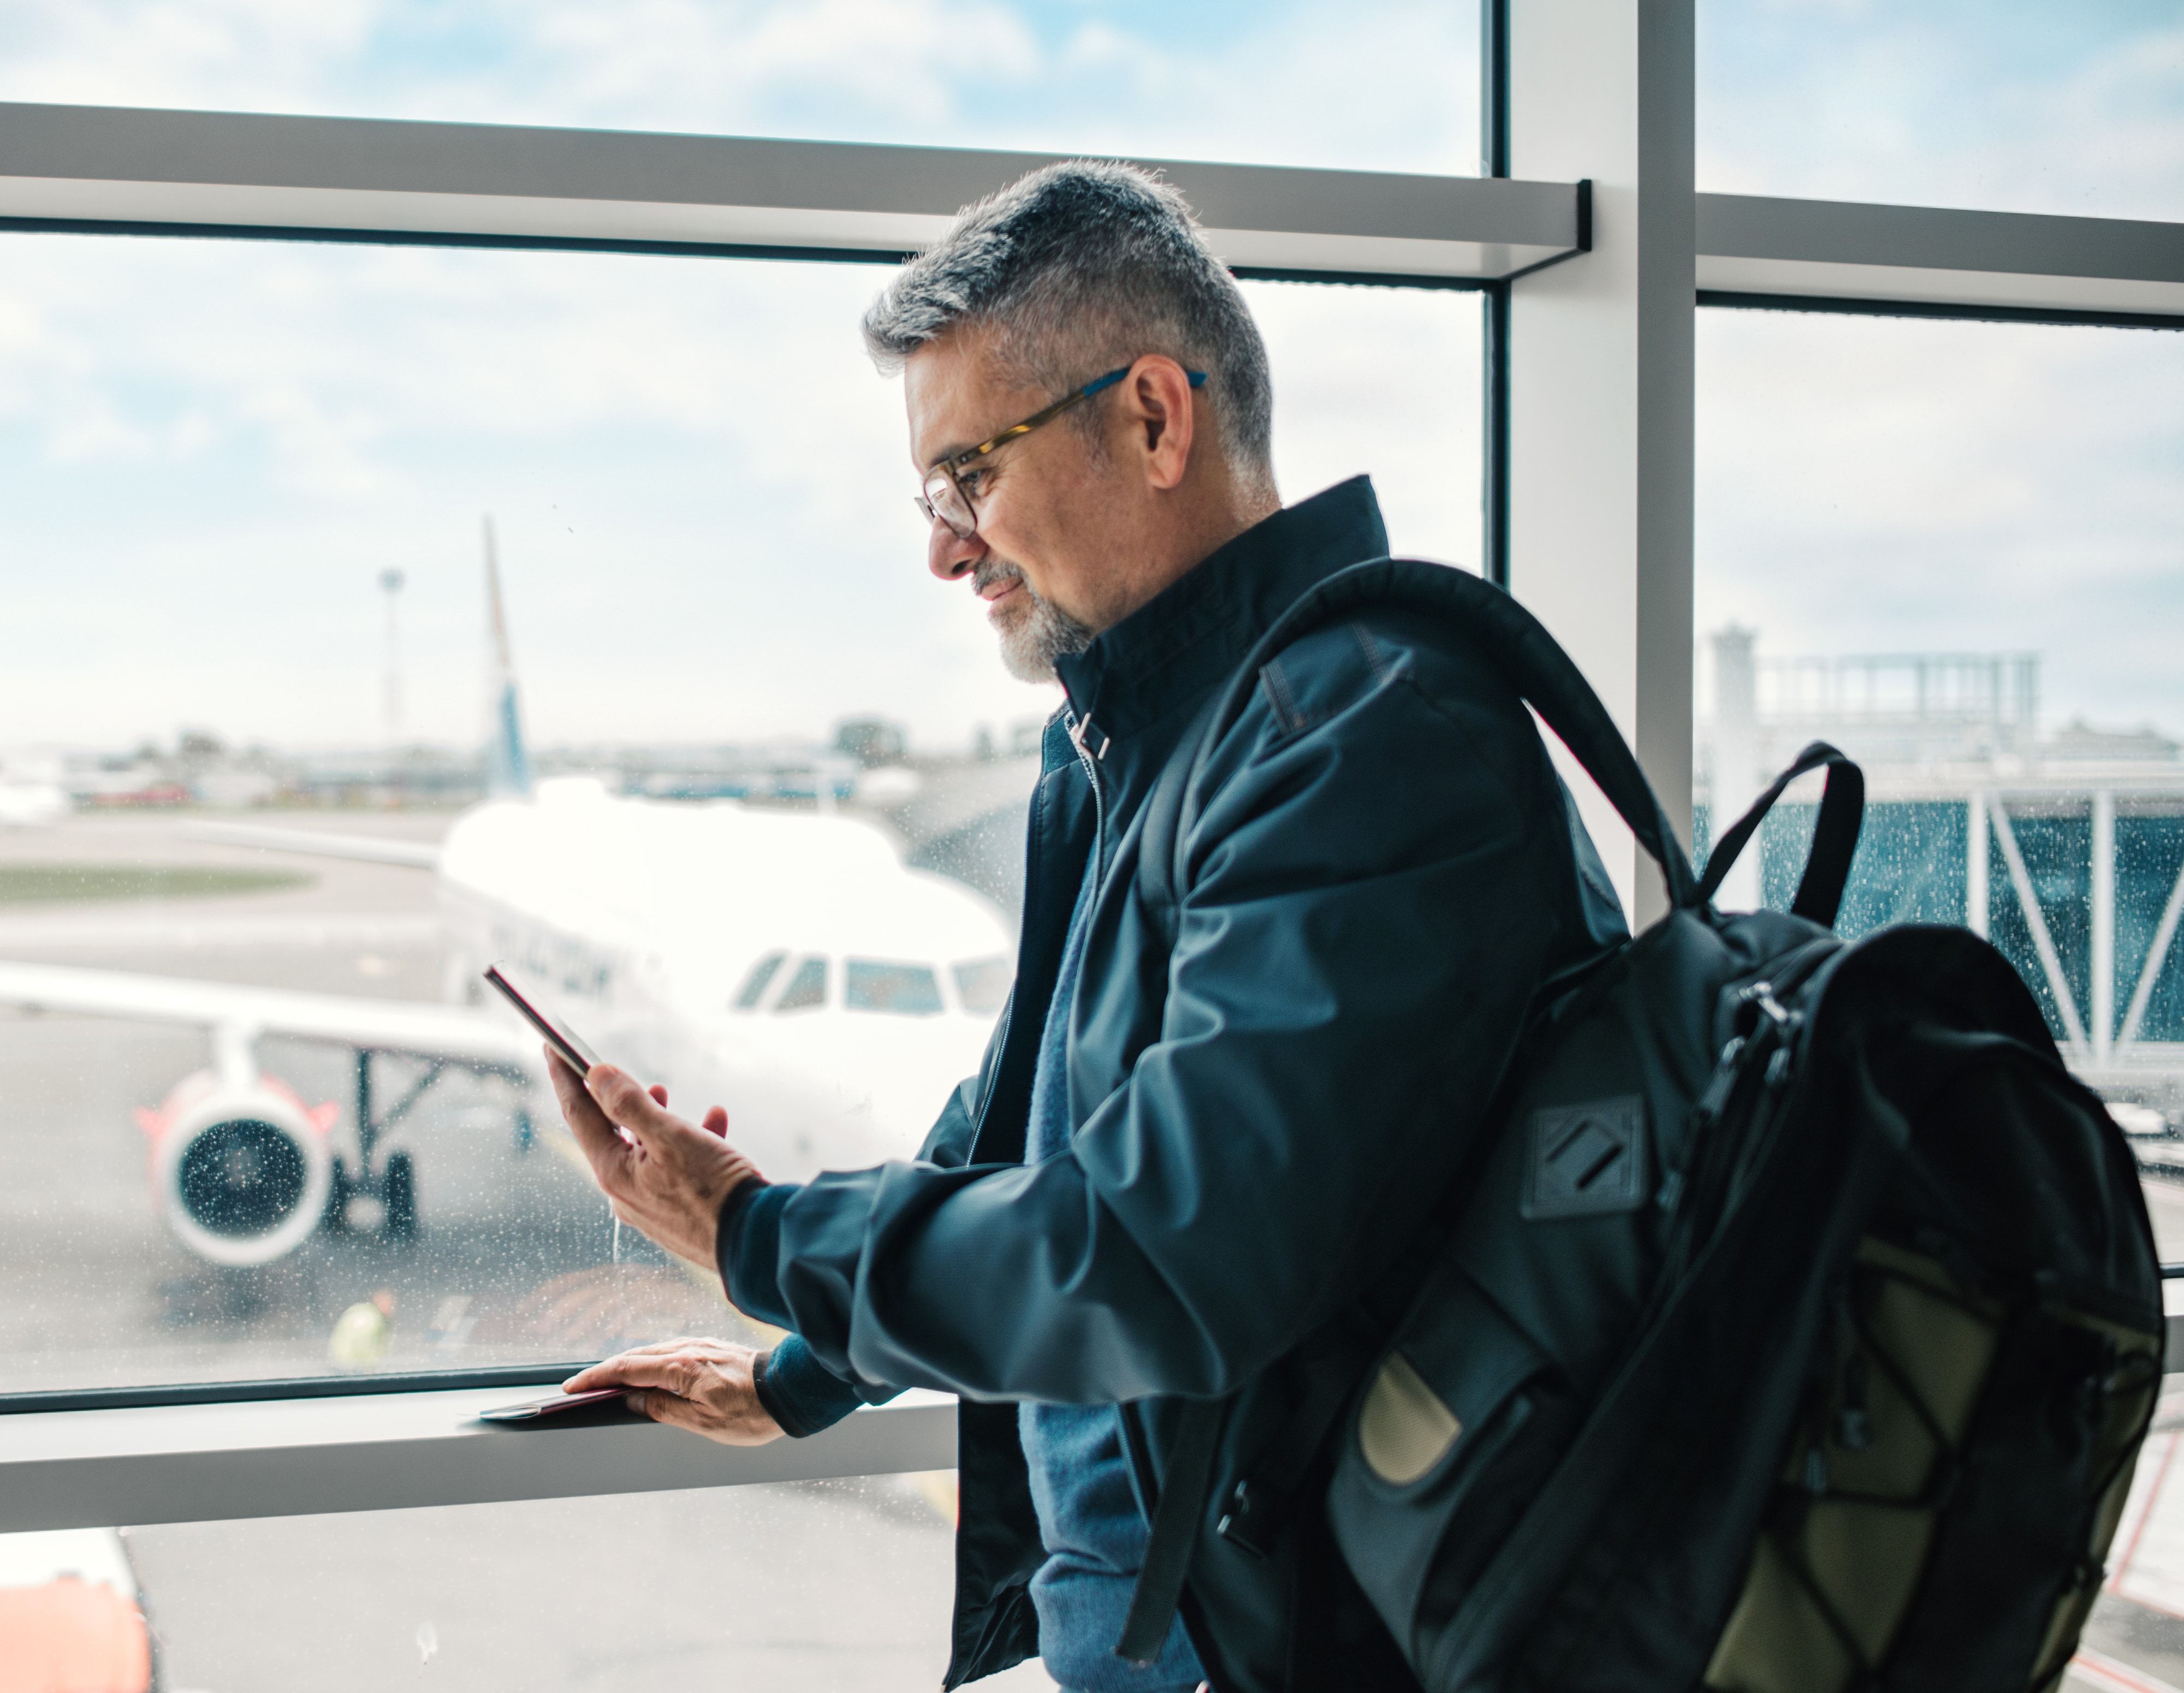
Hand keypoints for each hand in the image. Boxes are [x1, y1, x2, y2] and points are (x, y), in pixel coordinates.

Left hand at [546, 1052, 762, 1270]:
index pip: (578, 1114)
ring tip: (665, 1093)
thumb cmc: (714, 1189)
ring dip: (653, 1118)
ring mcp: (650, 1206)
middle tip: (617, 1071)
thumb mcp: (671, 1137)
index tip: (550, 1046)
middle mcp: (624, 1193)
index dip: (564, 1077)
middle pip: (610, 1133)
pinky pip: (673, 1169)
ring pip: (643, 1150)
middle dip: (617, 1098)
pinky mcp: (677, 1213)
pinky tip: (714, 1123)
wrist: (754, 1243)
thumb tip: (596, 1074)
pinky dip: (688, 1142)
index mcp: (613, 1173)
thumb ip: (630, 1104)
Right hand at [562, 1337, 783, 1445]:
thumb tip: (633, 1399)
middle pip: (635, 1357)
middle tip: (582, 1386)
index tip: (573, 1387)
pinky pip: (670, 1351)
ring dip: (627, 1365)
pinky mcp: (711, 1348)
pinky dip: (650, 1361)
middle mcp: (688, 1350)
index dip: (597, 1378)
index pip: (627, 1370)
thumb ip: (663, 1409)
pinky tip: (647, 1372)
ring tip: (608, 1382)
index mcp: (682, 1369)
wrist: (792, 1390)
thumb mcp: (703, 1423)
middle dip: (605, 1370)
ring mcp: (701, 1346)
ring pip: (653, 1352)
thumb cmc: (753, 1413)